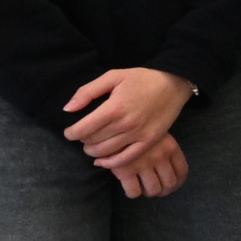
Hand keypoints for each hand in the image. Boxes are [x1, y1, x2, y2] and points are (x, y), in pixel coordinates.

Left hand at [65, 67, 193, 167]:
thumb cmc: (142, 78)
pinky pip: (125, 159)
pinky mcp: (149, 141)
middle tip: (83, 135)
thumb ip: (87, 92)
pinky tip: (102, 161)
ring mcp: (138, 135)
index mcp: (114, 108)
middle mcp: (125, 124)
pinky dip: (110, 163)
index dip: (70, 133)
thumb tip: (67, 109)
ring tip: (91, 145)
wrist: (174, 83)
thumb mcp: (113, 76)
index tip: (69, 132)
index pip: (83, 129)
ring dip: (93, 151)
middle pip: (92, 141)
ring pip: (106, 152)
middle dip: (82, 140)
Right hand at [109, 133, 187, 199]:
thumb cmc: (136, 130)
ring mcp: (143, 164)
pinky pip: (134, 191)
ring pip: (153, 190)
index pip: (182, 171)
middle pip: (169, 183)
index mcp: (170, 146)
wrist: (111, 124)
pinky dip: (133, 193)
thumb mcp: (156, 134)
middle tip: (156, 189)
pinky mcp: (125, 170)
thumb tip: (172, 175)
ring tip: (143, 187)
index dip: (177, 183)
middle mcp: (159, 156)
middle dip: (163, 190)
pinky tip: (130, 187)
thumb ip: (165, 150)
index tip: (172, 186)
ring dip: (149, 192)